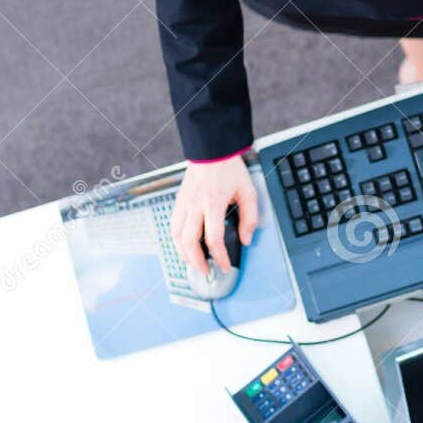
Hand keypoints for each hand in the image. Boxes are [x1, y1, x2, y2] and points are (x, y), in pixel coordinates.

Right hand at [171, 156, 257, 274]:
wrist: (211, 150)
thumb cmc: (230, 169)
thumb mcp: (248, 191)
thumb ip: (249, 217)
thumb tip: (246, 239)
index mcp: (213, 203)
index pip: (213, 239)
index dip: (219, 257)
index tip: (225, 266)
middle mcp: (194, 205)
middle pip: (189, 242)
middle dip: (197, 262)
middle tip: (207, 272)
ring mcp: (183, 203)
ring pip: (176, 236)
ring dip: (184, 254)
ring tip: (195, 264)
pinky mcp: (178, 201)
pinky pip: (173, 226)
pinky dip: (177, 241)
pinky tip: (185, 248)